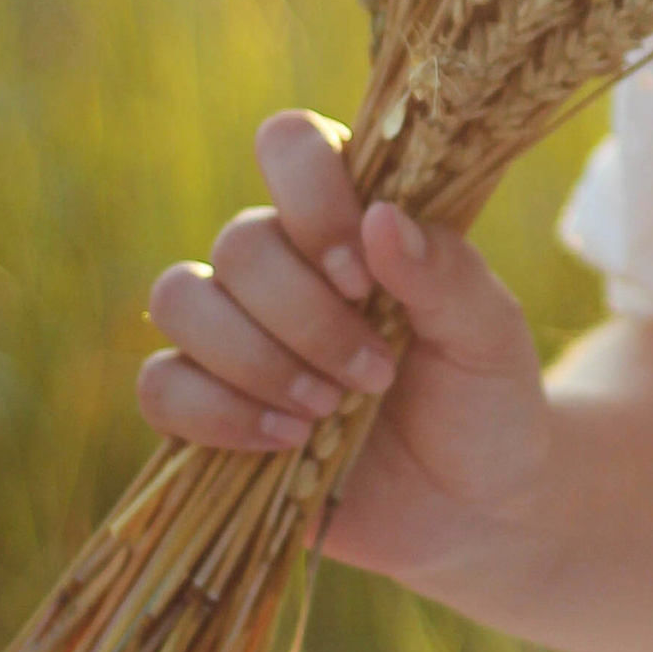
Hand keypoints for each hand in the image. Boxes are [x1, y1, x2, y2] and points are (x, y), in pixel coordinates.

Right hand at [138, 111, 549, 568]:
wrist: (472, 506)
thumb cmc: (485, 401)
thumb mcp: (492, 336)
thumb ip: (447, 274)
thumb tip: (380, 218)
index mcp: (351, 220)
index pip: (290, 145)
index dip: (312, 200)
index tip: (364, 275)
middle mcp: (283, 263)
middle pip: (240, 242)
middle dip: (306, 316)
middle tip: (376, 372)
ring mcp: (236, 333)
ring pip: (180, 300)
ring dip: (256, 360)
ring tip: (328, 410)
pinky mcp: (206, 406)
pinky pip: (161, 386)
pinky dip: (217, 413)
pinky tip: (285, 440)